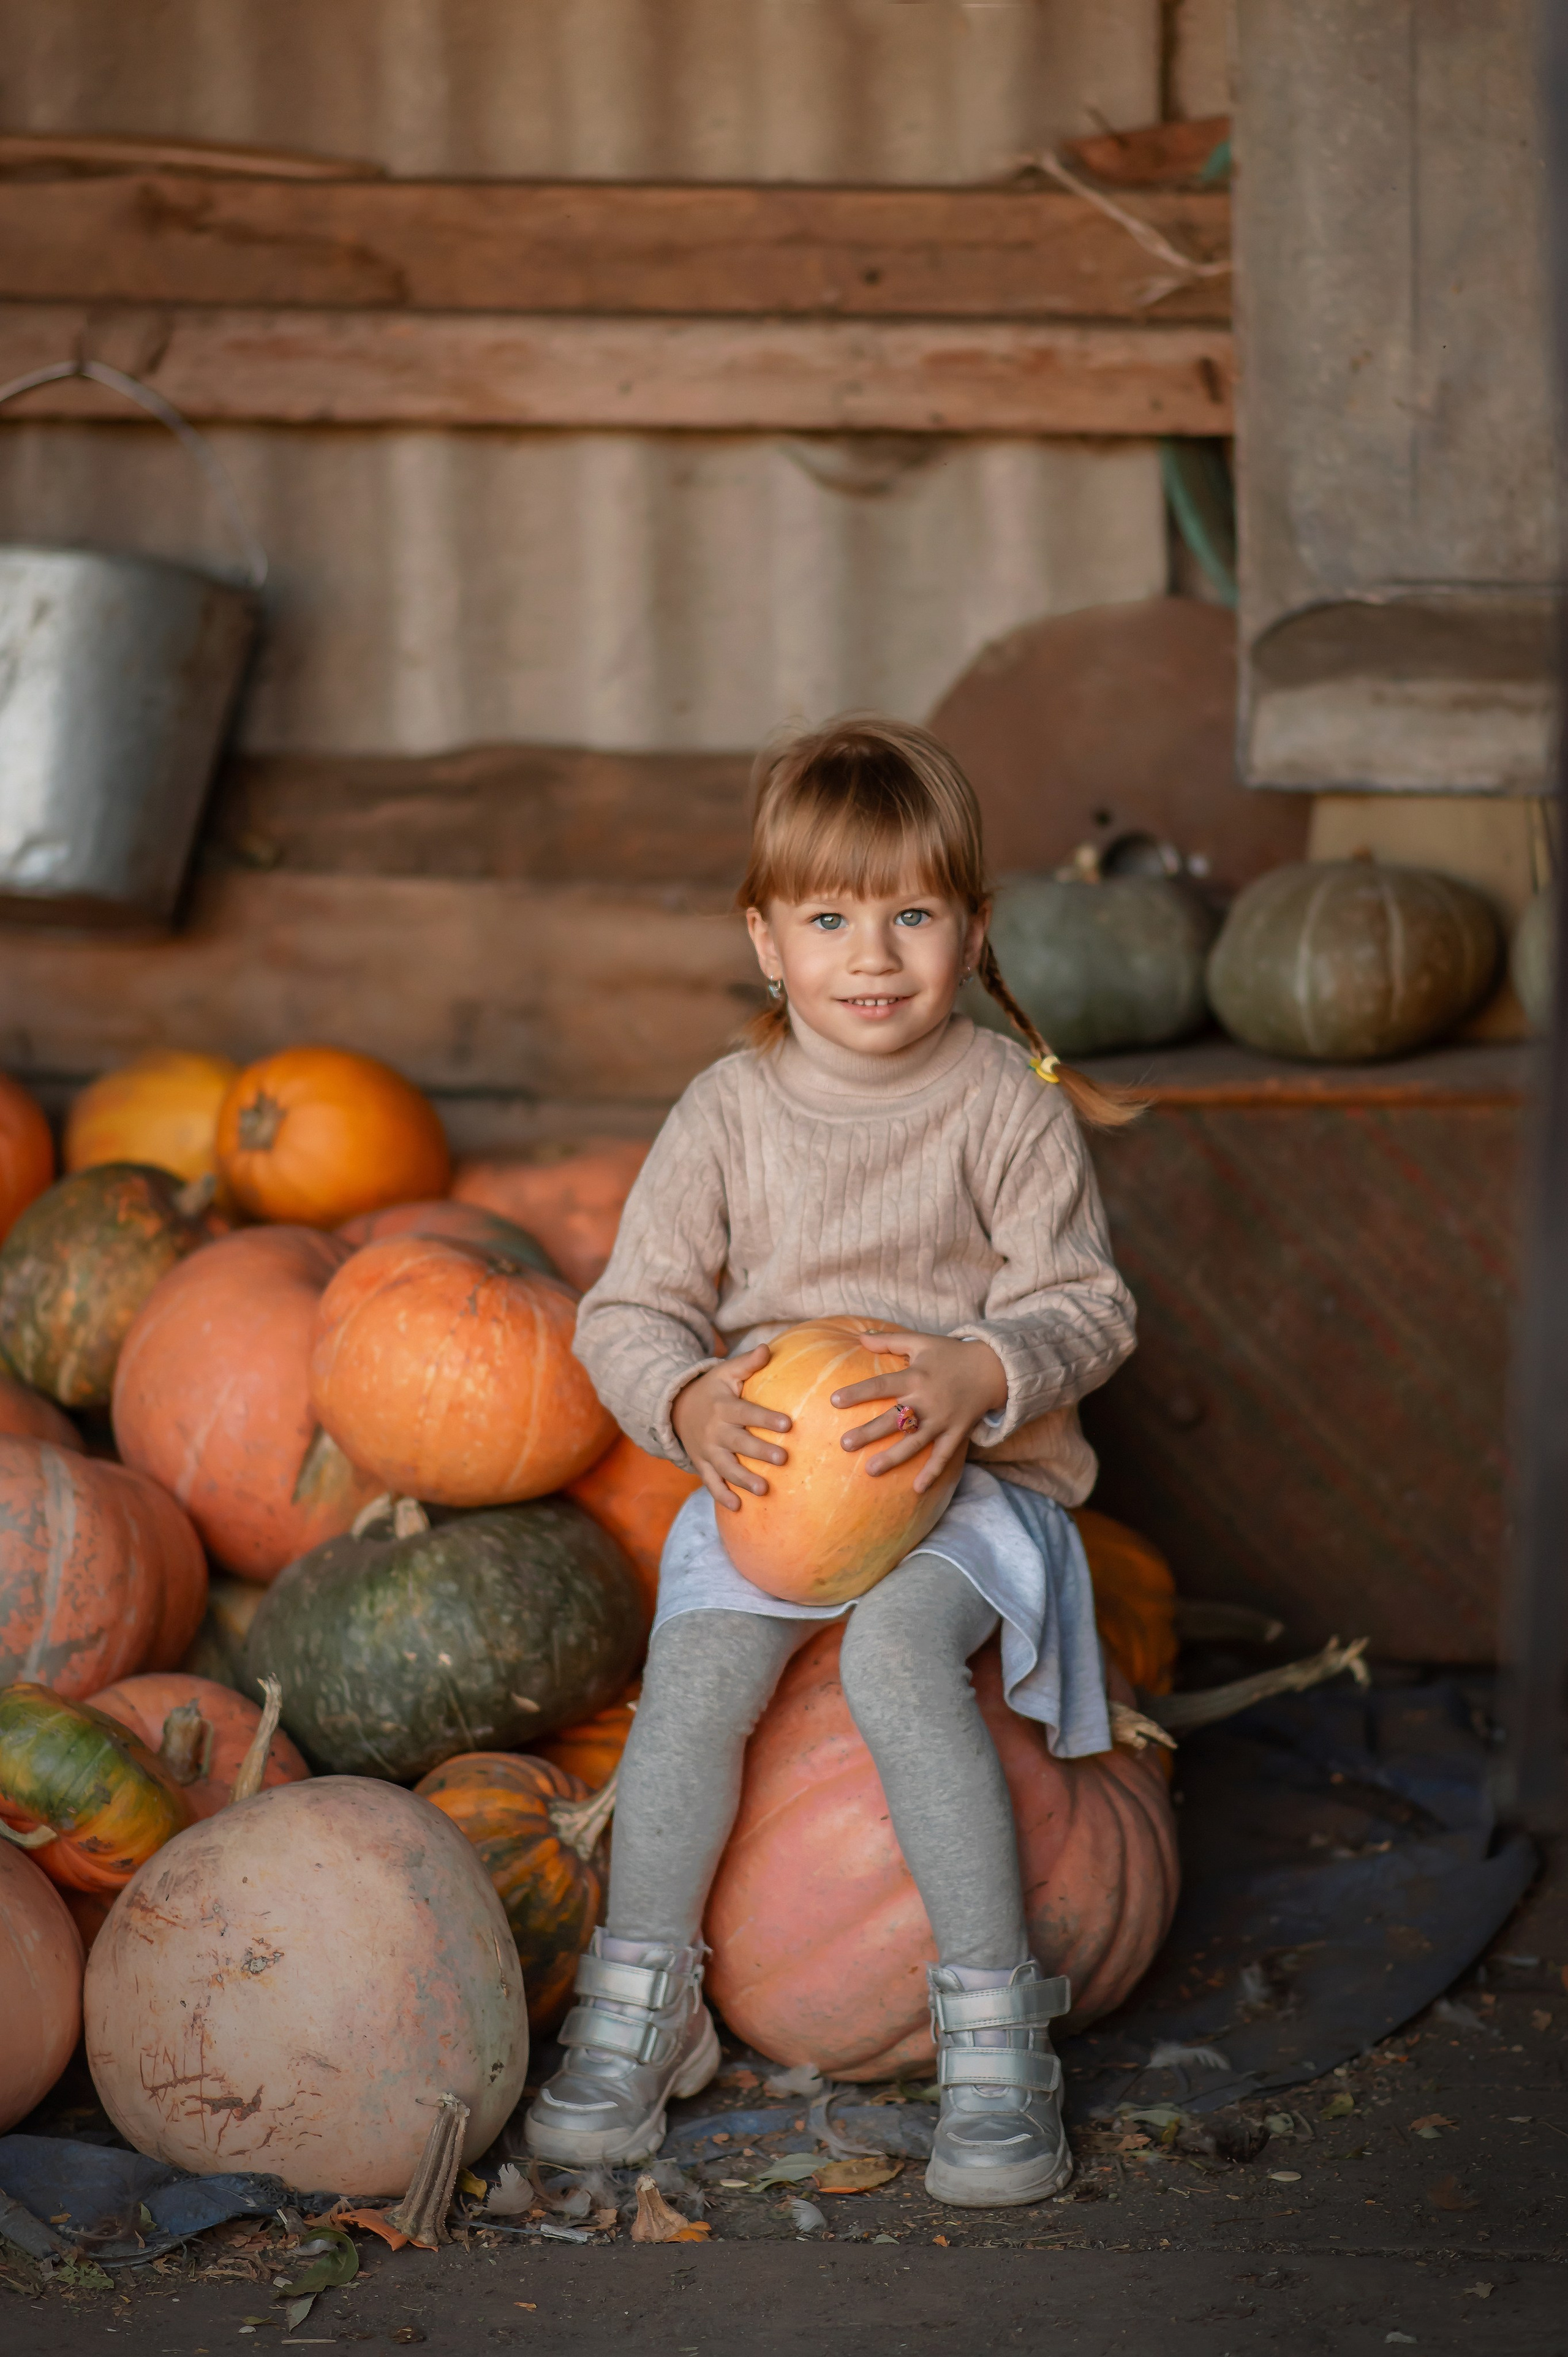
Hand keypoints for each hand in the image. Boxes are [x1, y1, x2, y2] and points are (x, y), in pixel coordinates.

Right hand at [670, 1346, 790, 1512]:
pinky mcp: (702, 1465)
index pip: (746, 1413)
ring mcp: (707, 1450)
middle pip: (739, 1443)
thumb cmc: (712, 1389)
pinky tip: (737, 1507)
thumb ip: (747, 1364)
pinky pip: (710, 1482)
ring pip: (725, 1467)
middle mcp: (715, 1431)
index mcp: (723, 1407)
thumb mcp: (725, 1372)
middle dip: (760, 1452)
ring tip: (764, 1489)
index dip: (765, 1418)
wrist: (677, 1408)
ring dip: (744, 1479)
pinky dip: (722, 1495)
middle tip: (783, 1459)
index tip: (787, 1424)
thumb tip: (766, 1348)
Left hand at [831, 1328, 1007, 1494]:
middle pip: (893, 1419)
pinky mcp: (956, 1432)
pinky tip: (917, 1490)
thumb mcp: (921, 1341)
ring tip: (869, 1471)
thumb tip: (859, 1336)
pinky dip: (932, 1473)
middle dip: (869, 1432)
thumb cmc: (951, 1353)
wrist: (993, 1368)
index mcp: (915, 1377)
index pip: (881, 1385)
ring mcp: (942, 1420)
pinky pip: (943, 1456)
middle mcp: (927, 1401)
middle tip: (844, 1445)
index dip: (858, 1393)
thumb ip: (889, 1341)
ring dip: (893, 1457)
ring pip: (914, 1442)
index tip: (834, 1401)